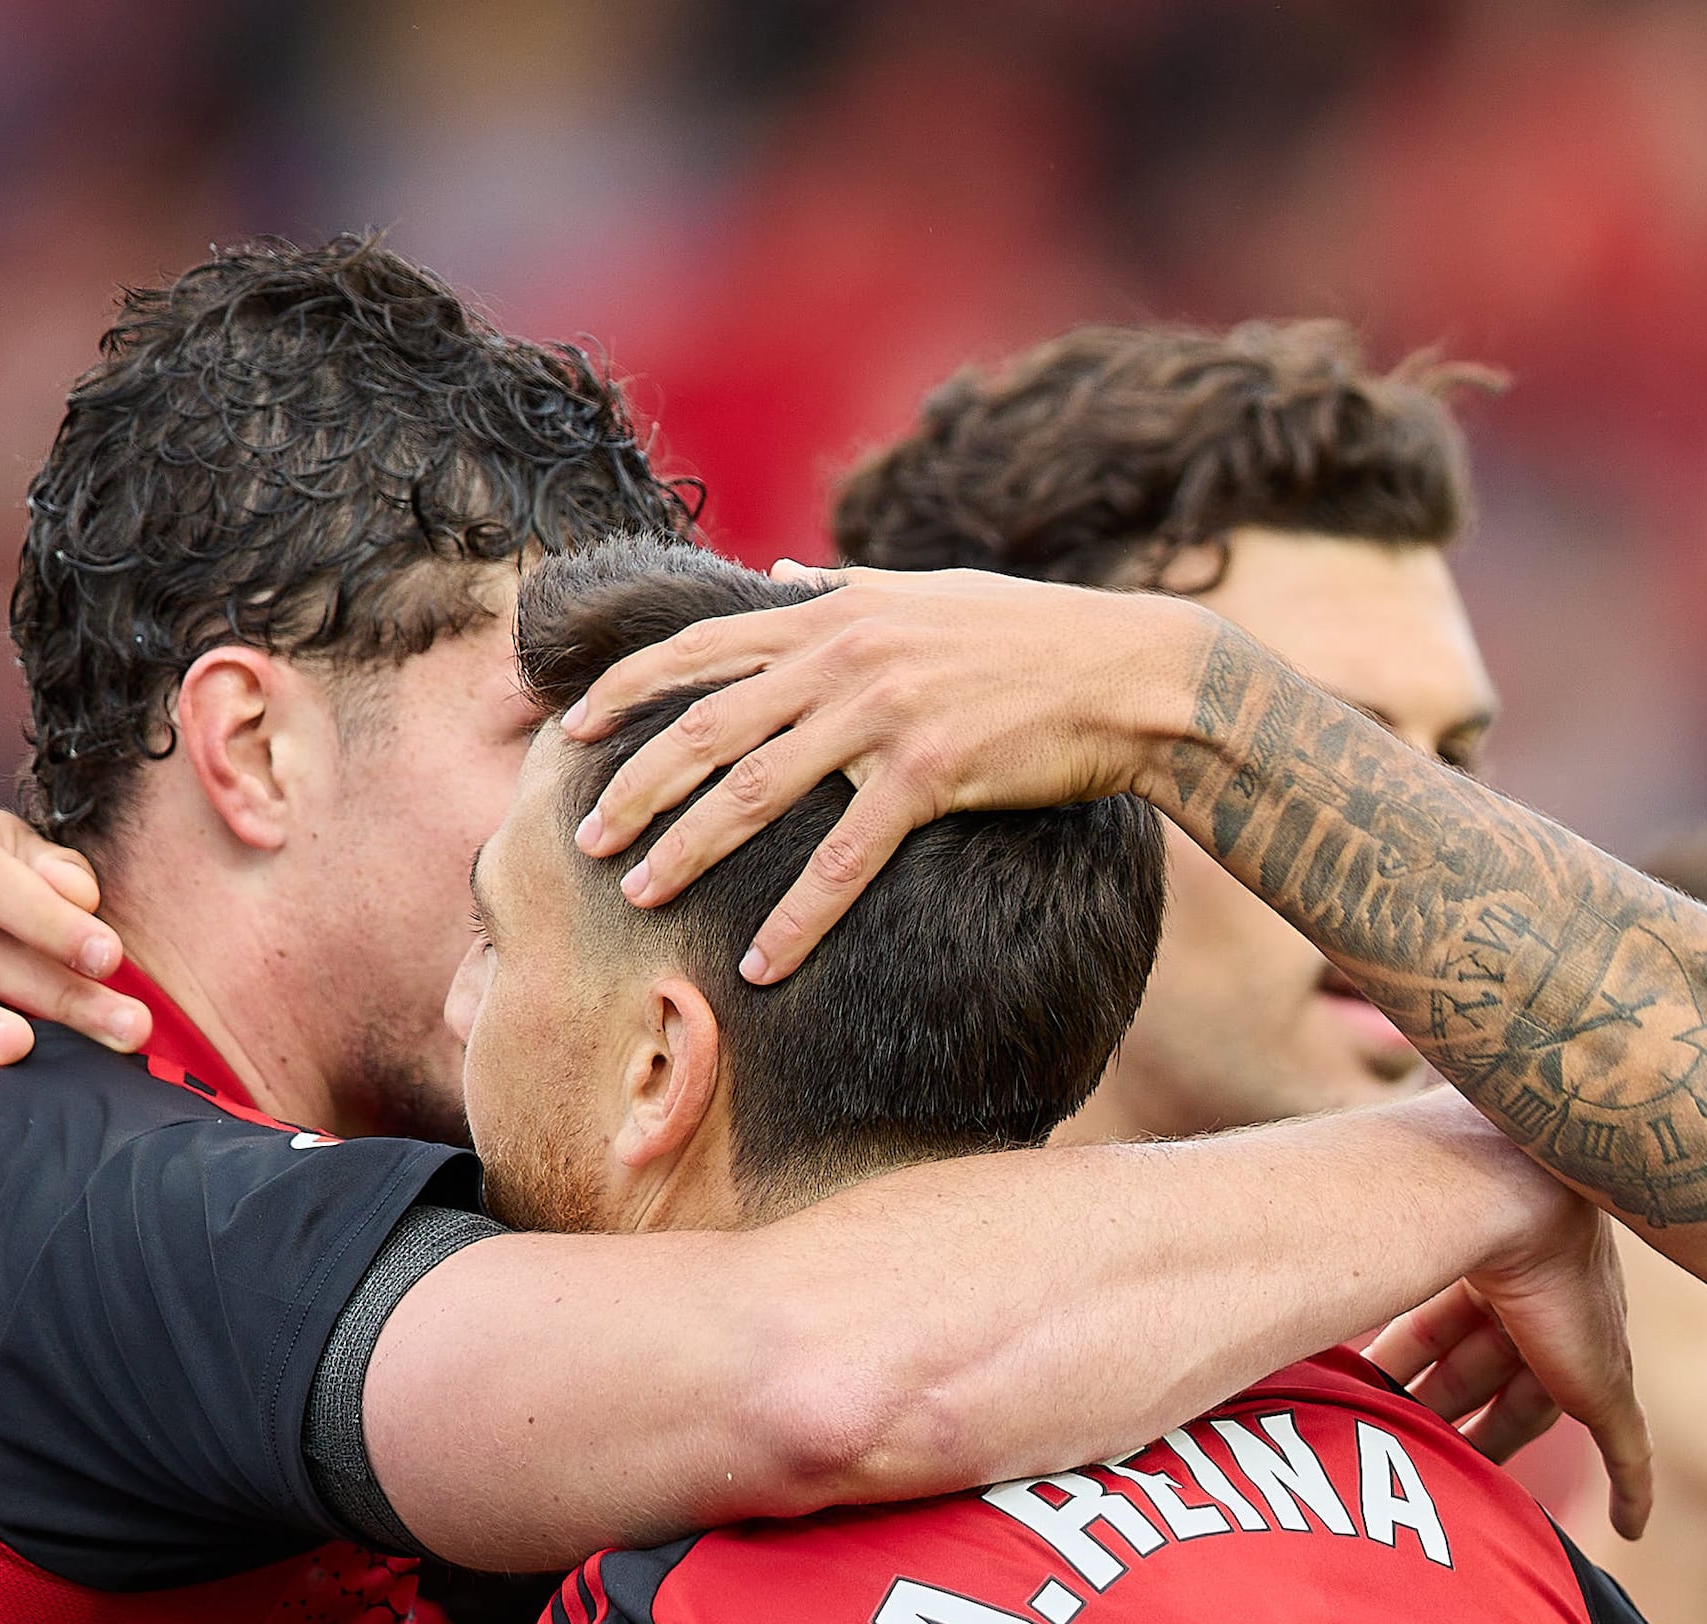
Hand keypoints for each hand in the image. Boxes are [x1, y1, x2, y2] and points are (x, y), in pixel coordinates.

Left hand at [560, 567, 1216, 981]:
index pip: (697, 648)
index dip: (627, 690)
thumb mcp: (923, 591)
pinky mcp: (932, 773)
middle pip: (706, 728)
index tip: (575, 731)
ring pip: (756, 793)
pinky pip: (844, 858)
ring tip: (641, 898)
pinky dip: (798, 916)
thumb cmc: (1029, 634)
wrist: (1130, 671)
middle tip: (586, 841)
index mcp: (830, 612)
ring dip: (689, 852)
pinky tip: (763, 962)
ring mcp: (883, 713)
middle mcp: (842, 654)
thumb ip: (838, 590)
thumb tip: (773, 578)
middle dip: (635, 788)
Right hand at [1359, 1143, 1652, 1537]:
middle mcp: (1536, 1299)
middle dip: (1445, 1415)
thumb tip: (1256, 1277)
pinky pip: (1627, 1449)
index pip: (1443, 1330)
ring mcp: (1577, 1342)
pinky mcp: (1606, 1385)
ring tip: (1454, 1498)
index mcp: (1488, 1262)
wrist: (1503, 1195)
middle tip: (1400, 1454)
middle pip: (1486, 1374)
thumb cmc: (1427, 1207)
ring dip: (1496, 1451)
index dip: (1409, 1368)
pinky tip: (1632, 1530)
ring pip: (1535, 1412)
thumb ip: (1332, 1269)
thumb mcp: (1379, 1248)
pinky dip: (1631, 1490)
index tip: (1371, 1400)